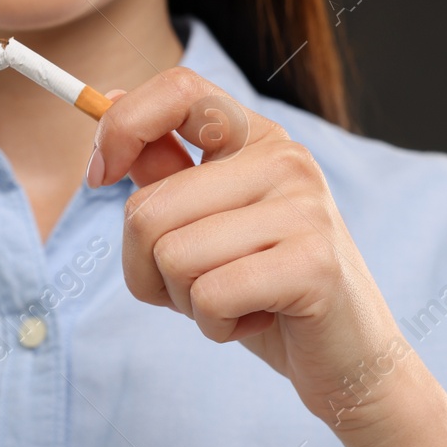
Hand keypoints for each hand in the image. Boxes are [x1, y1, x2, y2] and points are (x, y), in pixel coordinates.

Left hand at [90, 68, 430, 437]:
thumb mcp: (206, 224)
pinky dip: (215, 326)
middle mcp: (286, 159)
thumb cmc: (267, 291)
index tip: (97, 177)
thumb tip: (108, 102)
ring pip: (172, 256)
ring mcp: (304, 208)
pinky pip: (209, 296)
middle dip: (147, 269)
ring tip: (235, 302)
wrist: (349, 357)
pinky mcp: (312, 264)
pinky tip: (257, 320)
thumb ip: (163, 168)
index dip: (120, 127)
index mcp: (257, 138)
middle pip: (148, 207)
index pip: (177, 89)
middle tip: (198, 287)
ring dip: (185, 301)